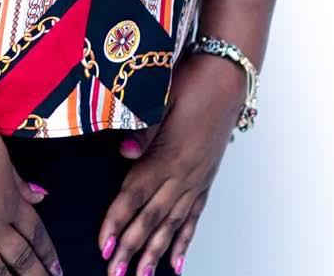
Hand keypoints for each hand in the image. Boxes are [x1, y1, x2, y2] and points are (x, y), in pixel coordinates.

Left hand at [97, 53, 245, 274]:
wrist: (228, 77)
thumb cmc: (193, 81)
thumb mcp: (162, 96)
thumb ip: (144, 128)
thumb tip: (123, 152)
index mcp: (169, 154)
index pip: (136, 195)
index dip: (118, 221)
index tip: (104, 245)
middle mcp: (184, 174)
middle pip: (152, 218)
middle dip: (132, 248)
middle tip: (115, 275)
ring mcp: (197, 179)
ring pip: (172, 224)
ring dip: (155, 252)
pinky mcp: (206, 178)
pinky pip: (194, 217)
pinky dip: (184, 241)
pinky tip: (176, 262)